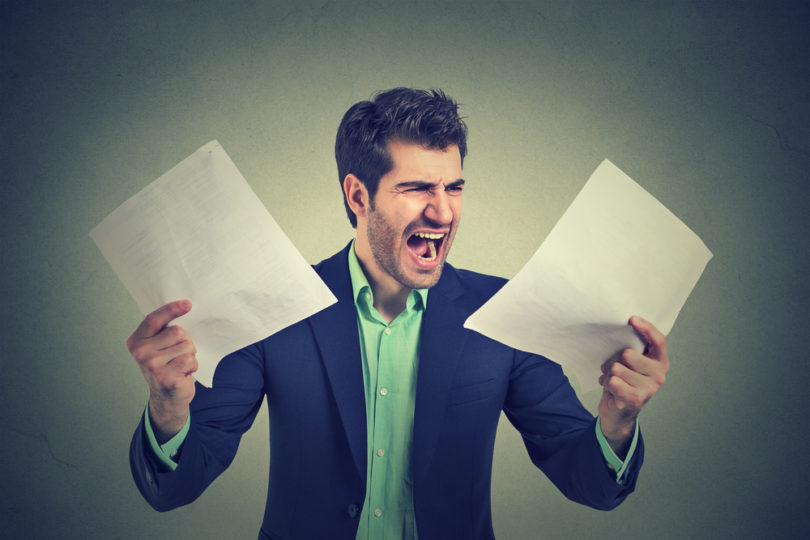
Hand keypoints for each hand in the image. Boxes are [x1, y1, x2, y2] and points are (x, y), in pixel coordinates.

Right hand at [126, 300, 196, 442]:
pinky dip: (192, 366)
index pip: (154, 319)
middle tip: (178, 354)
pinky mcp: (165, 377)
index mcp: (137, 341)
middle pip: (177, 332)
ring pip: (186, 346)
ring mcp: (152, 365)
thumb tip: (185, 308)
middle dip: (185, 341)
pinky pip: (190, 360)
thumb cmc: (167, 367)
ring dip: (190, 355)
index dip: (172, 309)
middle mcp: (141, 352)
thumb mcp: (159, 346)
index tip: (188, 304)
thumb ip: (164, 330)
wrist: (167, 398)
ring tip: (180, 365)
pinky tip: (183, 373)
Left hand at [597, 316, 668, 454]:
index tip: (631, 319)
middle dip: (614, 359)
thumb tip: (622, 330)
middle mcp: (659, 375)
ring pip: (617, 368)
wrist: (618, 412)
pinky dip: (606, 384)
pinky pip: (613, 381)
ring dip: (609, 373)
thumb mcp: (630, 363)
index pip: (659, 341)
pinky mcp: (636, 399)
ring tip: (612, 379)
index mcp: (660, 362)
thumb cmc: (623, 381)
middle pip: (629, 353)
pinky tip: (611, 389)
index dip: (646, 328)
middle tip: (612, 367)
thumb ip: (632, 348)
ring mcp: (649, 388)